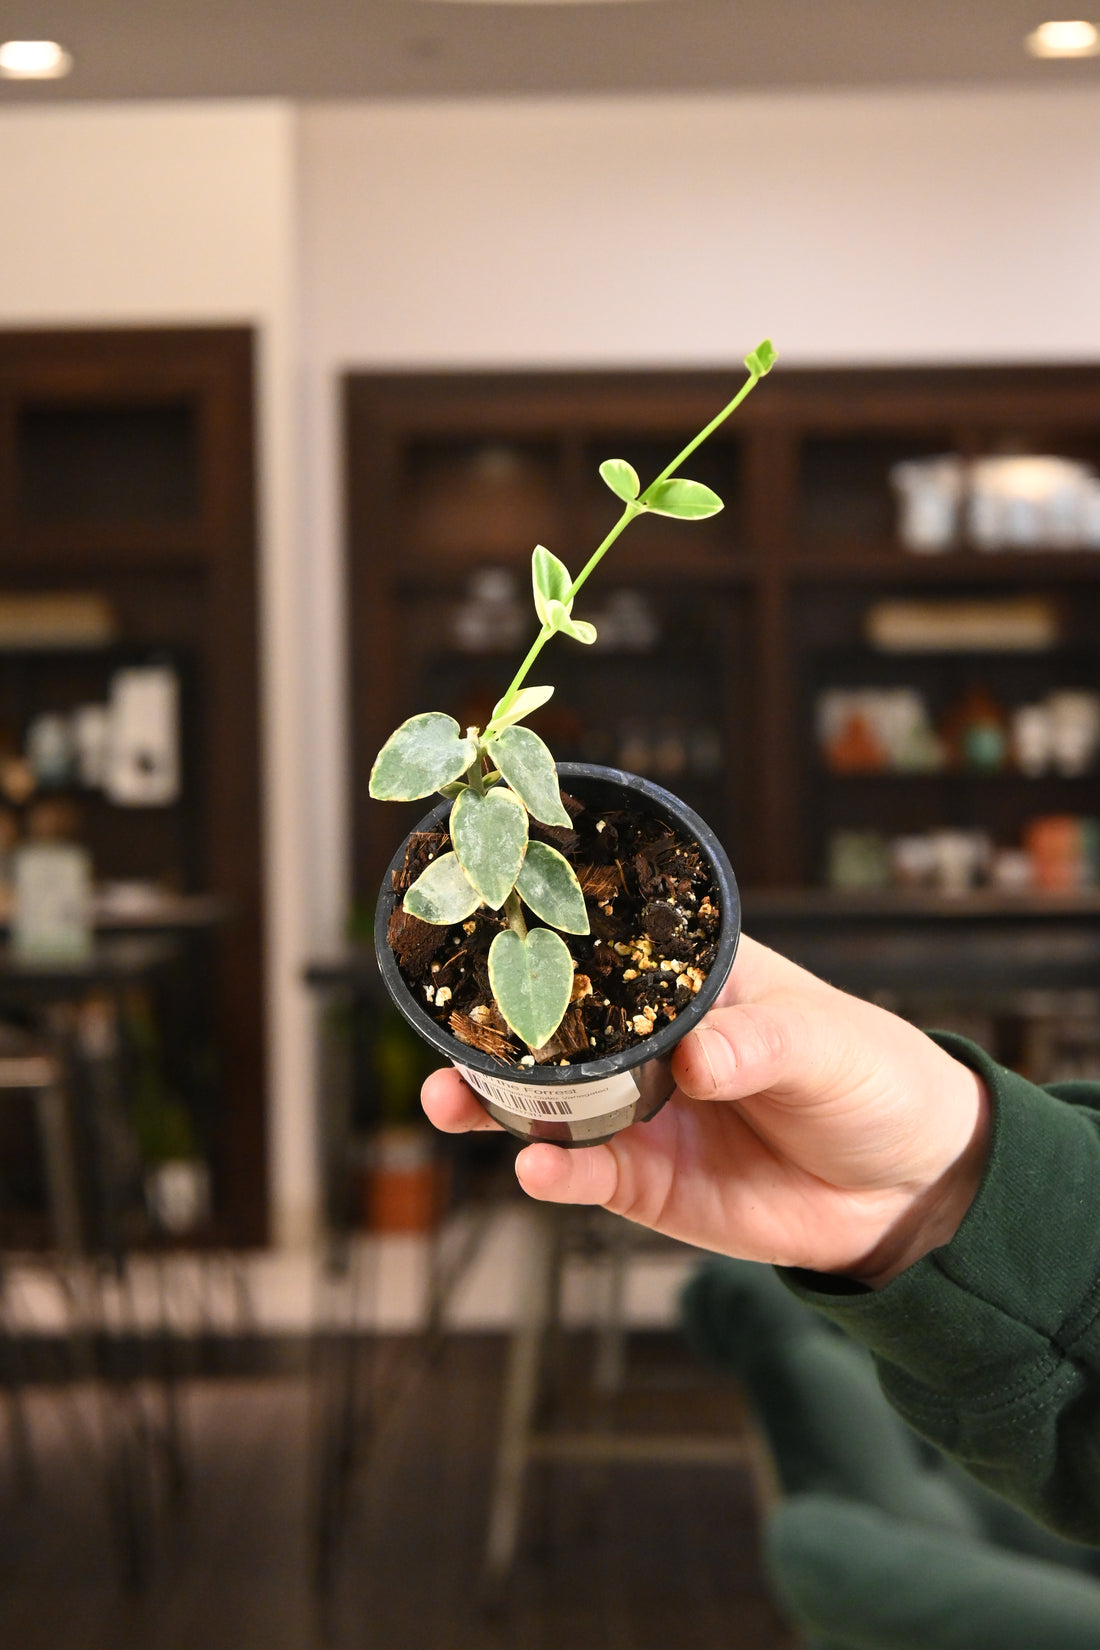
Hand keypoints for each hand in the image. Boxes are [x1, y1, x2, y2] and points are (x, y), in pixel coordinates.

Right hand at [421, 934, 989, 1286]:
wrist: (910, 1194)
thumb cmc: (876, 1080)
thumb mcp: (831, 1045)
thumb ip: (763, 1045)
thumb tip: (697, 1061)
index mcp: (692, 979)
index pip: (610, 947)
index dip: (548, 939)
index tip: (486, 931)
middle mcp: (651, 1041)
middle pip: (555, 1027)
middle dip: (493, 1029)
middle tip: (444, 1030)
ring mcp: (642, 1113)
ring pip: (549, 1104)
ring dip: (494, 1103)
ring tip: (452, 1101)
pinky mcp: (647, 1184)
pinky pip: (587, 1176)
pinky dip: (555, 1174)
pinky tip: (534, 1169)